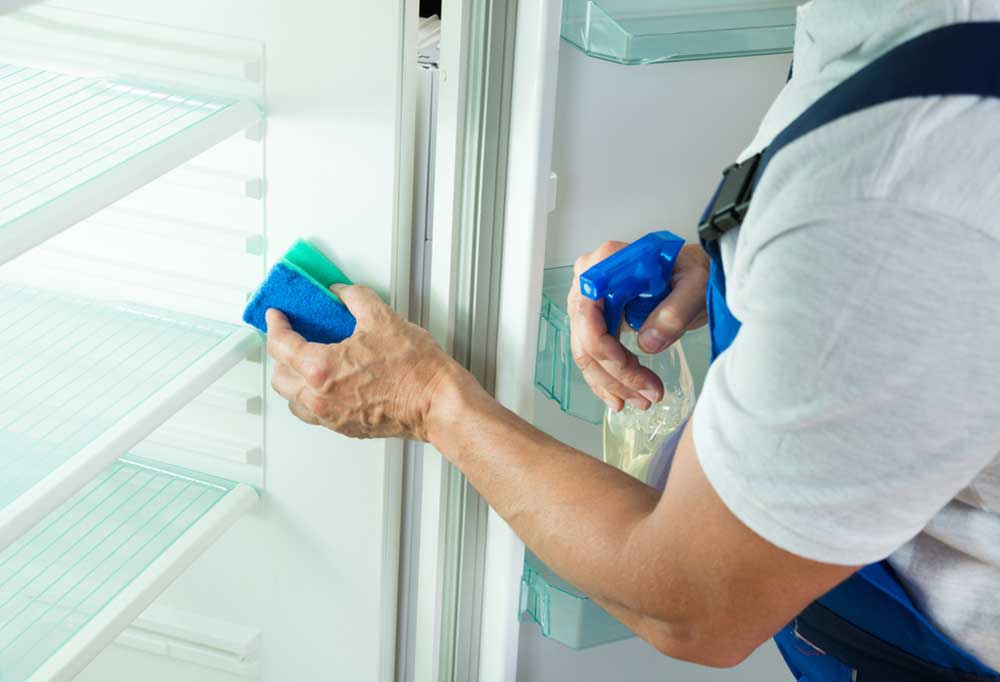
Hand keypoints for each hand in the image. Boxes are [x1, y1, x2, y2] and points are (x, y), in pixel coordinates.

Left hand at [266, 284, 479, 440]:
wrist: (437, 402)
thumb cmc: (416, 370)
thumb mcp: (383, 319)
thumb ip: (354, 298)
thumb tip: (342, 293)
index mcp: (321, 369)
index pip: (281, 345)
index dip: (275, 325)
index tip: (277, 316)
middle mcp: (320, 398)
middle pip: (280, 376)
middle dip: (281, 354)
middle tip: (291, 337)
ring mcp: (332, 417)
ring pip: (293, 401)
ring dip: (293, 380)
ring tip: (306, 363)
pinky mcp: (346, 428)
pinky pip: (315, 414)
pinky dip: (312, 398)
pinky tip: (328, 384)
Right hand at [568, 242, 709, 411]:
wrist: (692, 273)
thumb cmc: (692, 272)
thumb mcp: (695, 285)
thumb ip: (675, 310)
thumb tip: (648, 343)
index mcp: (606, 263)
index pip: (589, 315)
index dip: (605, 348)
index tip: (633, 367)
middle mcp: (588, 279)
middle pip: (585, 337)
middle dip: (614, 374)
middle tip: (646, 396)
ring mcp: (588, 300)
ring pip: (586, 351)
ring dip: (611, 382)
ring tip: (642, 400)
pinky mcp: (595, 318)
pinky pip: (592, 353)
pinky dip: (606, 379)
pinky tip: (622, 397)